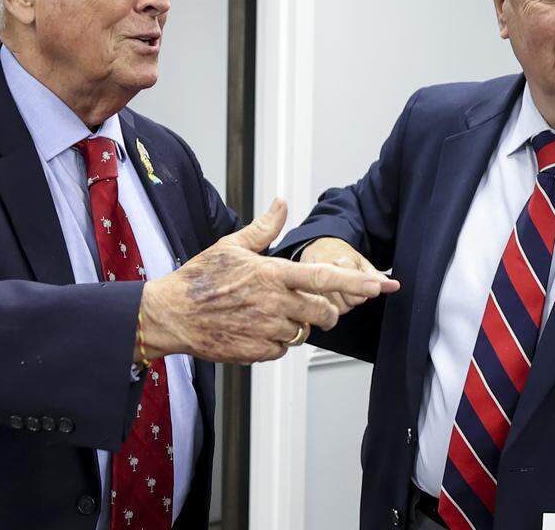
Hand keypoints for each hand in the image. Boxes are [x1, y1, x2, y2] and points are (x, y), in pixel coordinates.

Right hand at [138, 199, 398, 363]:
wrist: (172, 314)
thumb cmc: (200, 278)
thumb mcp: (232, 245)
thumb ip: (263, 227)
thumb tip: (281, 203)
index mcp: (273, 273)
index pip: (326, 278)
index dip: (359, 282)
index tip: (383, 286)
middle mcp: (275, 302)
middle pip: (324, 313)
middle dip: (328, 313)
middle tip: (317, 309)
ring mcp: (266, 329)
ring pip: (303, 332)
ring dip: (296, 326)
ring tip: (270, 315)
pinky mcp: (256, 351)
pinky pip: (281, 350)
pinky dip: (275, 342)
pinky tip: (255, 330)